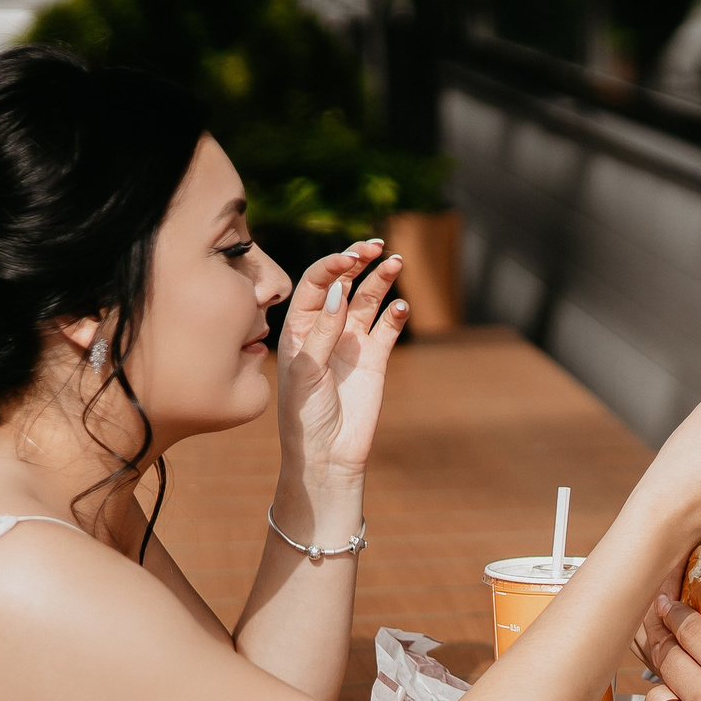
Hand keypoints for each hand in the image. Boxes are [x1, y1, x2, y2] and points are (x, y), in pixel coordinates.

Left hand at [274, 240, 407, 492]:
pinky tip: (400, 308)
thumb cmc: (303, 415)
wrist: (326, 454)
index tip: (351, 260)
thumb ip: (323, 331)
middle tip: (377, 246)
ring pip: (369, 299)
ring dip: (382, 280)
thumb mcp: (306, 371)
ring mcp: (352, 342)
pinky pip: (388, 327)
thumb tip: (340, 292)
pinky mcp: (376, 359)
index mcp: (300, 327)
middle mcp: (326, 328)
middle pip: (344, 283)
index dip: (332, 266)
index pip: (316, 284)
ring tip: (396, 263)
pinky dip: (396, 314)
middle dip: (359, 260)